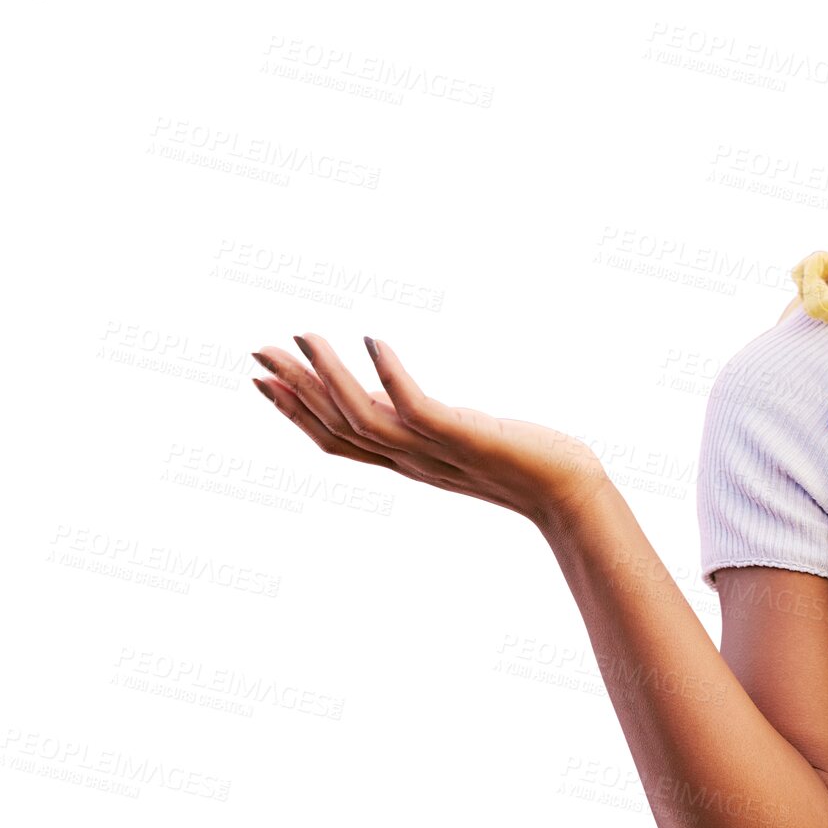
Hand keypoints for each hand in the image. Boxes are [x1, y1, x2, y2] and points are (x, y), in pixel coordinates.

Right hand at [250, 333, 610, 530]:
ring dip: (329, 377)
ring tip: (307, 336)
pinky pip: (416, 408)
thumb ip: (427, 422)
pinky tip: (376, 342)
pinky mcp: (463, 436)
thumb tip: (400, 399)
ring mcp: (433, 450)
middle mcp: (410, 460)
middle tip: (259, 352)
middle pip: (335, 428)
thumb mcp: (461, 438)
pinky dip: (392, 376)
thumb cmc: (525, 462)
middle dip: (294, 390)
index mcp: (406, 460)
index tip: (263, 379)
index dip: (295, 410)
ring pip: (363, 418)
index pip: (336, 438)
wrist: (569, 492)